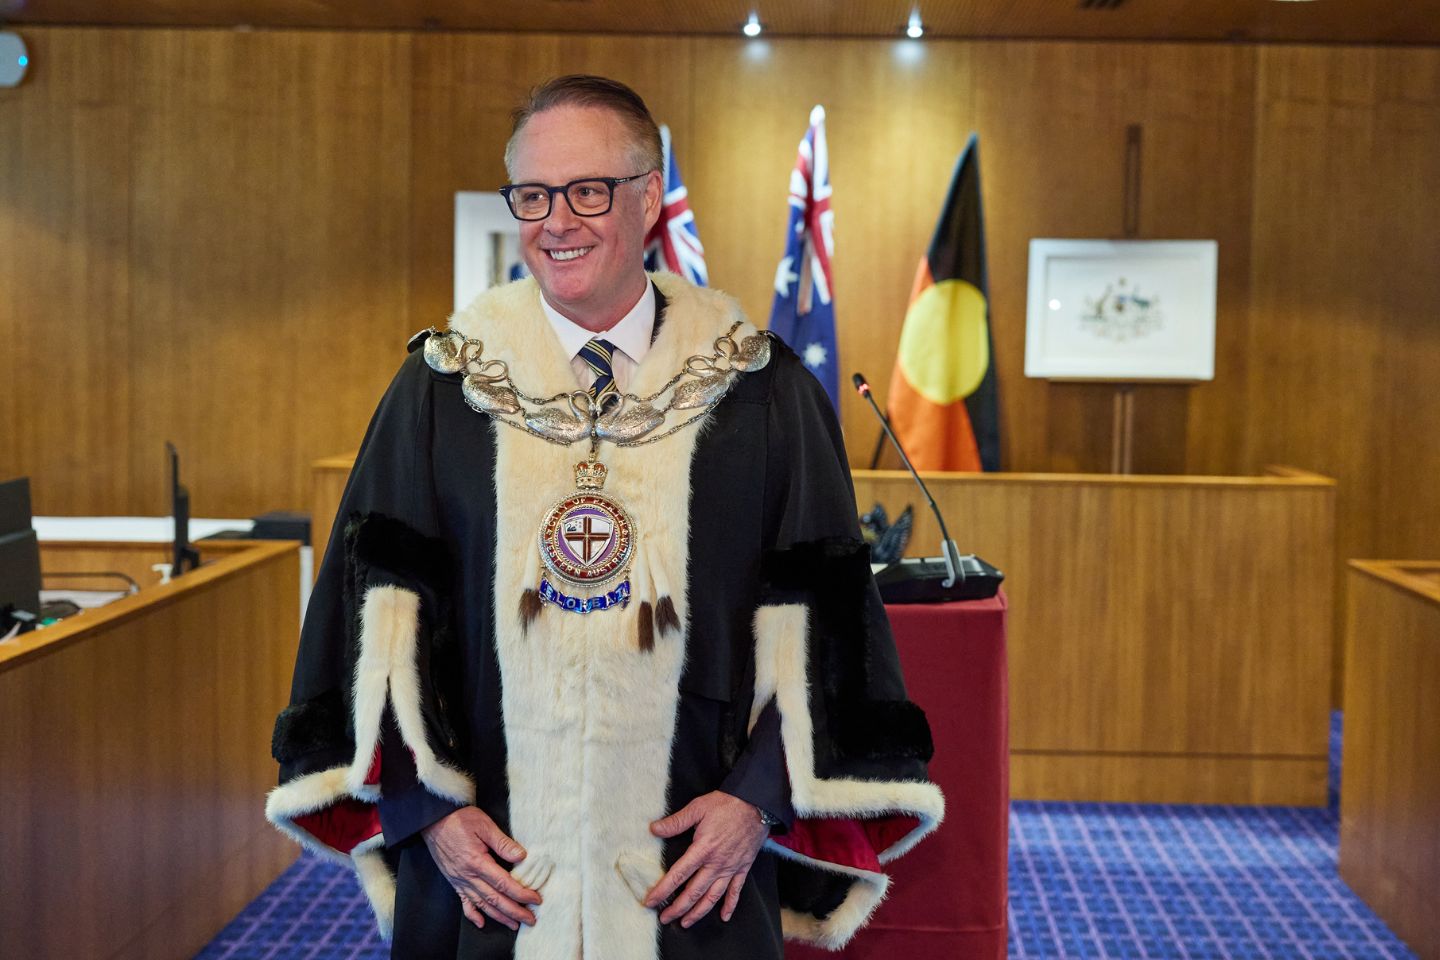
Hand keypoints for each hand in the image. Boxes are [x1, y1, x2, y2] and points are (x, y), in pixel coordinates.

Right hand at [421, 806, 541, 930]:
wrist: (434, 820)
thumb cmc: (460, 819)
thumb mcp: (484, 825)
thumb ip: (502, 842)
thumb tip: (521, 856)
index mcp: (477, 862)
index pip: (504, 884)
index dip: (521, 894)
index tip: (535, 899)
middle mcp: (468, 876)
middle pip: (494, 899)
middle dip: (514, 911)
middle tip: (530, 919)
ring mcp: (459, 880)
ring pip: (482, 904)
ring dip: (499, 916)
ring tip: (513, 924)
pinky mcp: (454, 881)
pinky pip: (463, 902)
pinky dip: (473, 914)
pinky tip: (481, 923)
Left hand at [645, 791, 769, 927]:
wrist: (756, 803)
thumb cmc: (726, 804)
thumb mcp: (698, 807)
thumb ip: (676, 821)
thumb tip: (654, 829)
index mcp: (703, 849)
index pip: (679, 875)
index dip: (663, 890)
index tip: (651, 902)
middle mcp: (716, 863)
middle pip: (694, 892)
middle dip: (678, 908)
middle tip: (665, 918)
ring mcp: (731, 868)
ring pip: (713, 896)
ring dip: (699, 912)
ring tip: (686, 923)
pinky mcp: (743, 867)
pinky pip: (736, 891)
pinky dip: (730, 905)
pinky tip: (723, 916)